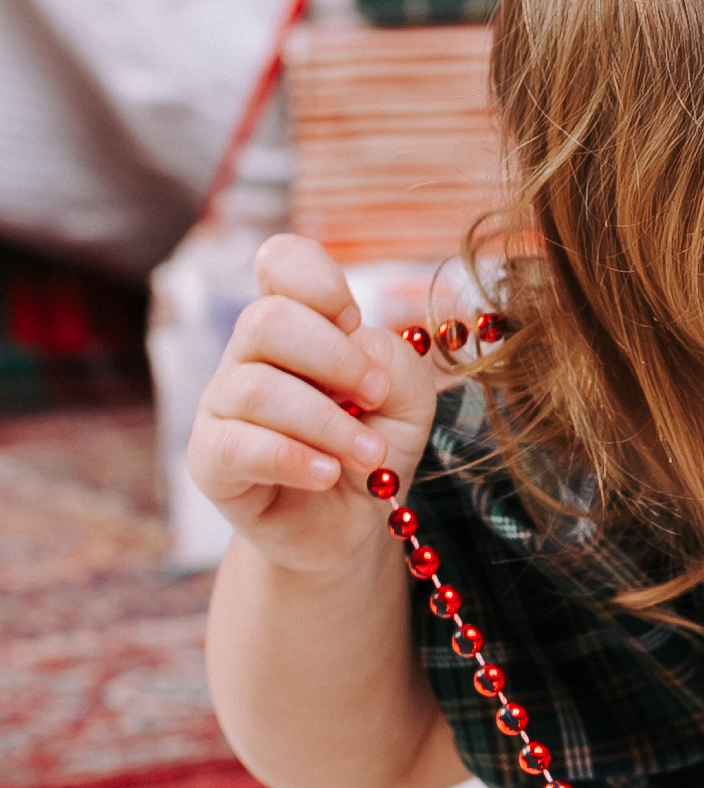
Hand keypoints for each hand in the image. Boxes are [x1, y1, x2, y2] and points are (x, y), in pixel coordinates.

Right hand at [189, 236, 438, 574]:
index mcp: (296, 324)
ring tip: (368, 457)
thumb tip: (355, 349)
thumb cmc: (373, 446)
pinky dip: (294, 458)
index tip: (354, 322)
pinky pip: (238, 445)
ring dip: (328, 424)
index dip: (316, 280)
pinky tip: (327, 476)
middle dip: (334, 359)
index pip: (280, 261)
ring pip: (256, 388)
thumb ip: (393, 361)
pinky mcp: (210, 459)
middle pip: (266, 320)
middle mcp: (249, 354)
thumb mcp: (408, 399)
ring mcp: (222, 405)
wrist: (350, 526)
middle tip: (375, 397)